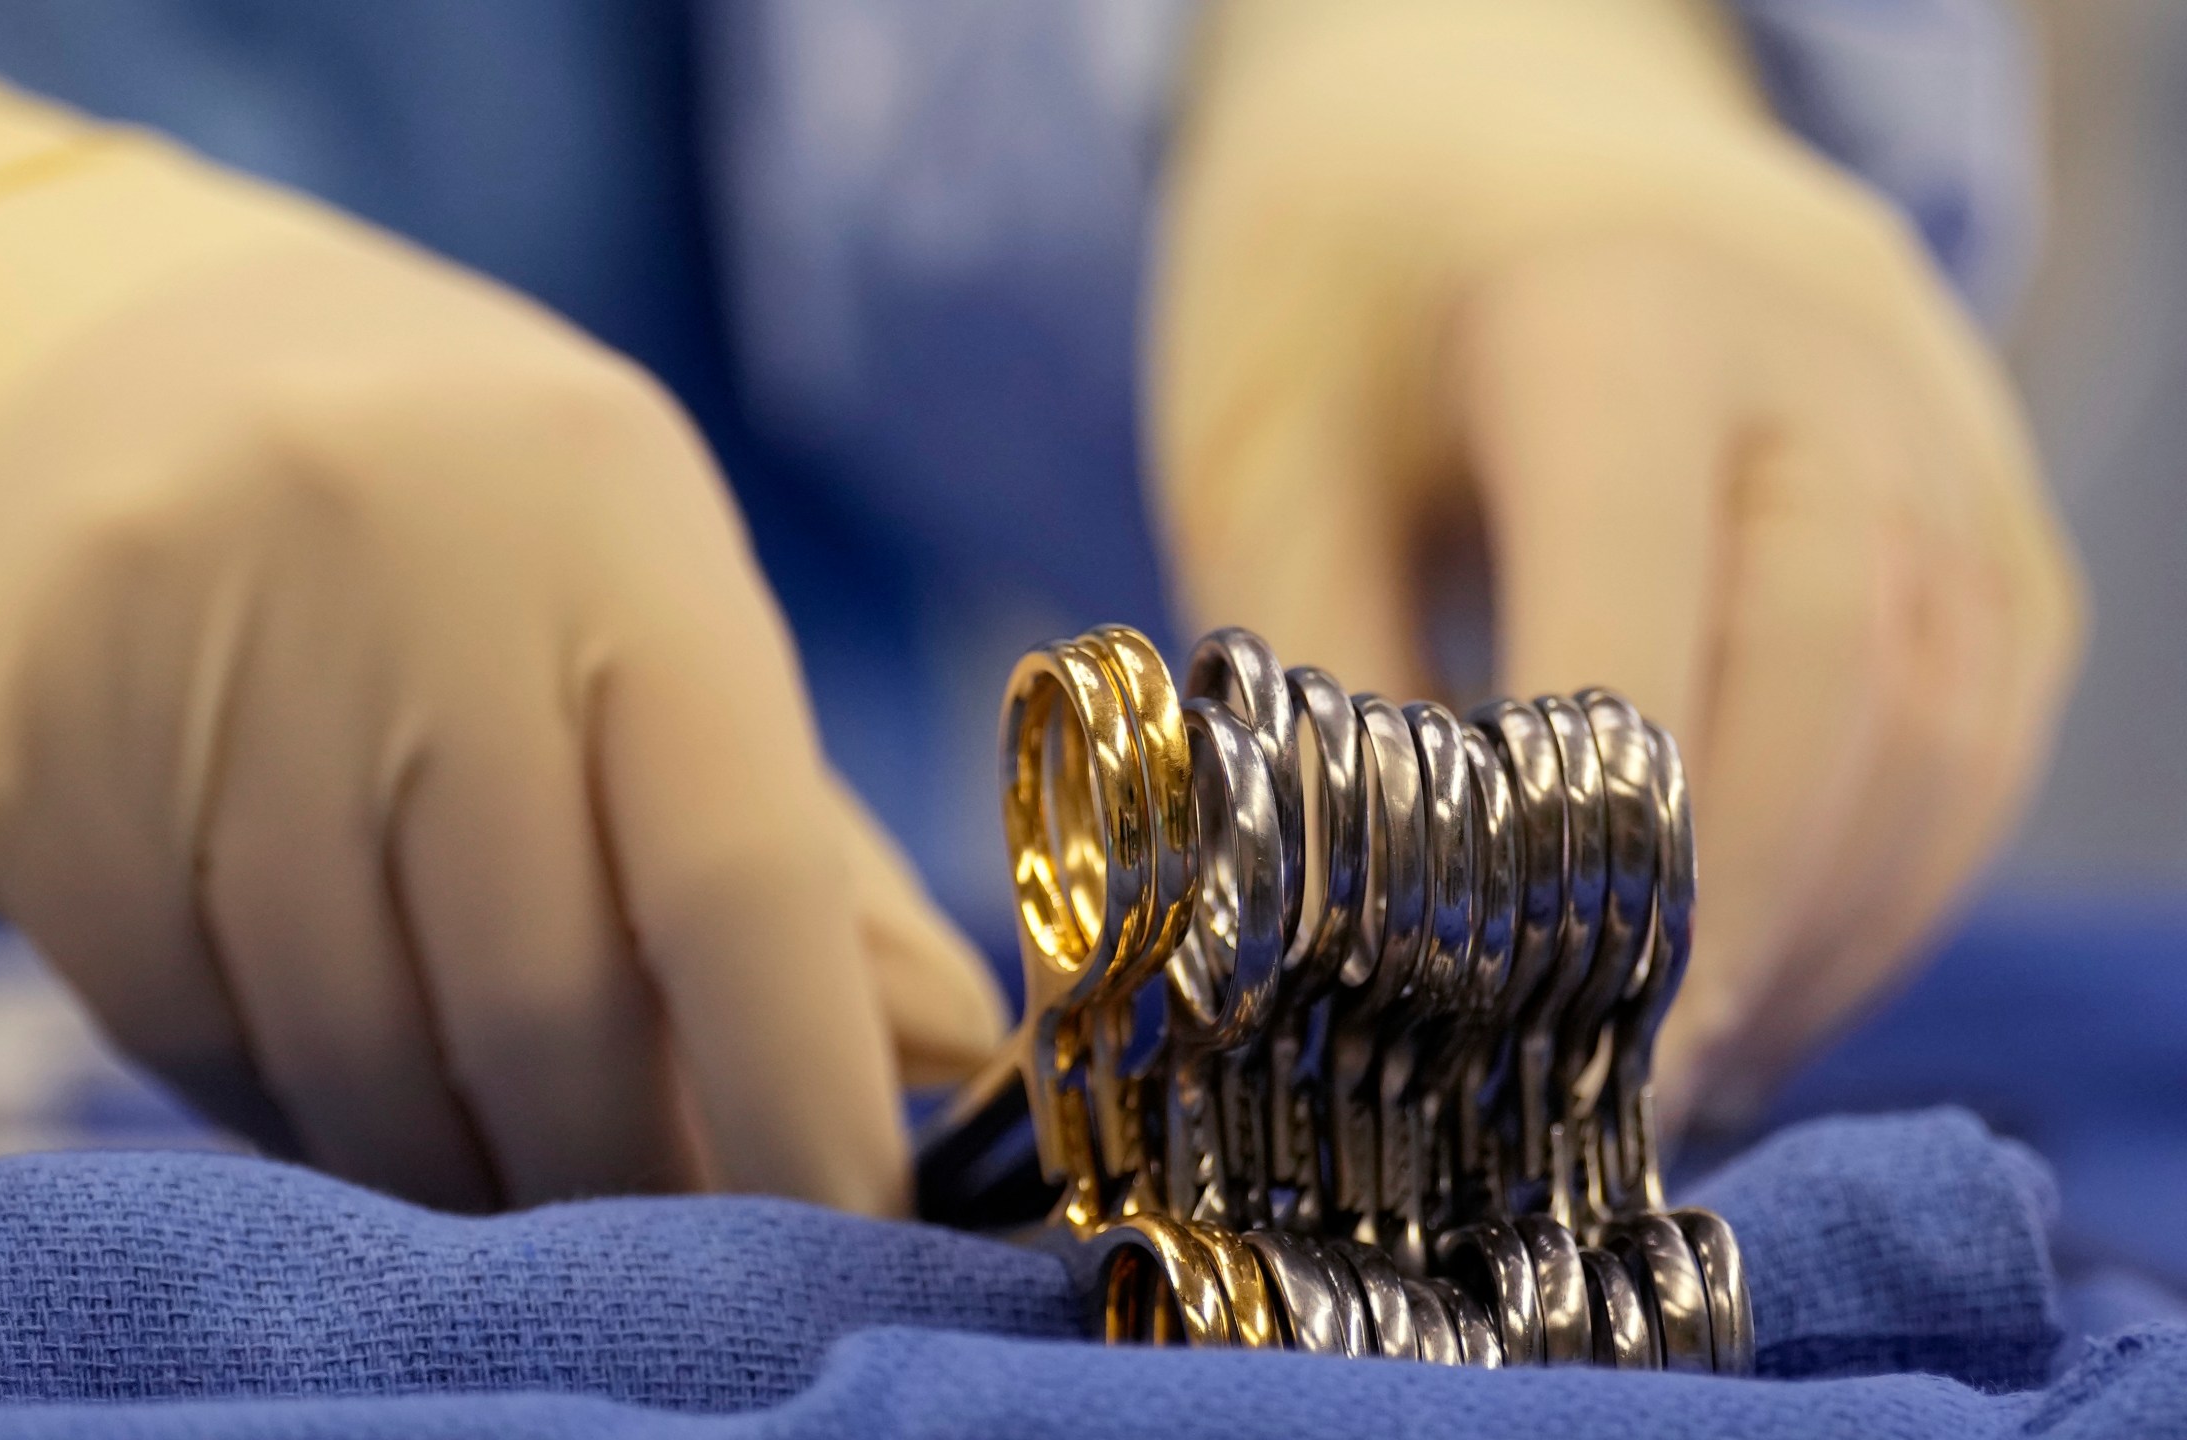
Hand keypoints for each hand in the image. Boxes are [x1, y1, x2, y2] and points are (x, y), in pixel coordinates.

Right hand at [0, 157, 1003, 1212]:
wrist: (86, 355)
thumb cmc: (450, 512)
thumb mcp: (645, 594)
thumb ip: (796, 834)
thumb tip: (940, 1050)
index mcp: (603, 518)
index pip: (734, 871)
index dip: (801, 1092)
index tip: (845, 1236)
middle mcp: (393, 563)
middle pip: (537, 1000)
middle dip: (622, 1175)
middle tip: (664, 1244)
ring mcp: (178, 649)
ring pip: (353, 1050)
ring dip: (455, 1172)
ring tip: (510, 1180)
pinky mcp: (19, 751)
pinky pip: (187, 1035)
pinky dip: (292, 1115)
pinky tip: (345, 1095)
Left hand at [1147, 0, 2081, 1130]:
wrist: (1481, 104)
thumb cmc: (1342, 283)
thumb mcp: (1262, 454)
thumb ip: (1316, 687)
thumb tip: (1356, 944)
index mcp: (1620, 308)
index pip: (1648, 616)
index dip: (1596, 860)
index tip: (1520, 1042)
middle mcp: (1833, 354)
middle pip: (1834, 687)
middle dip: (1723, 924)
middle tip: (1604, 1100)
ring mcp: (1943, 421)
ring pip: (1943, 731)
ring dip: (1823, 927)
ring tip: (1680, 1068)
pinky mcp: (1985, 502)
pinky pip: (1982, 723)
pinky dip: (1886, 873)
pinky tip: (1764, 971)